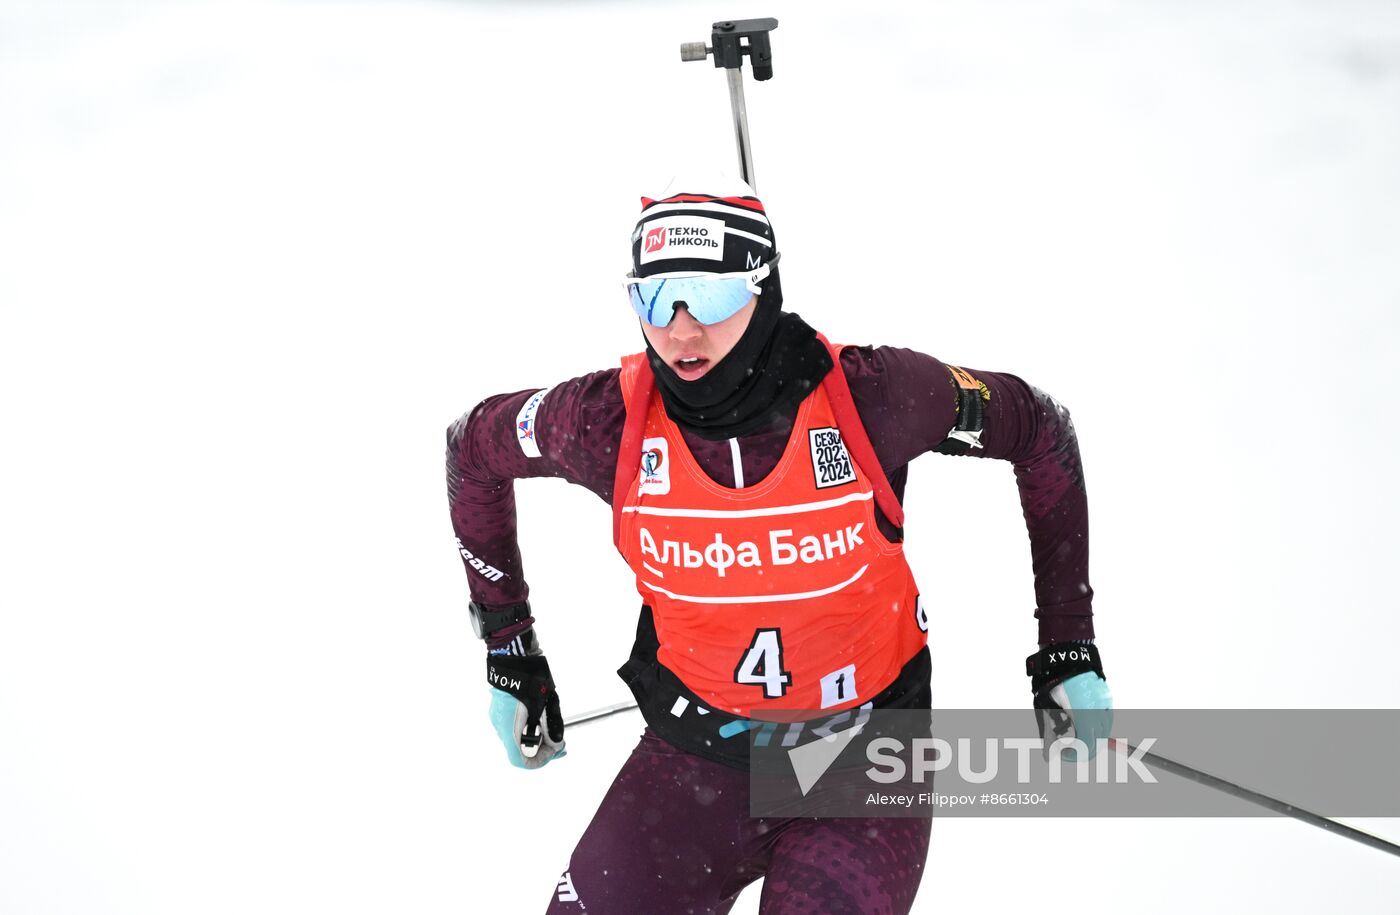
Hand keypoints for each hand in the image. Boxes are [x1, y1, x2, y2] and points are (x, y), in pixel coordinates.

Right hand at [486, 634, 565, 768]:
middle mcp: (500, 726)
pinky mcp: (499, 709)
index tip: (555, 751)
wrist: (513, 653)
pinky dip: (527, 729)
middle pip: (520, 751)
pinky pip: (513, 728)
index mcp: (510, 728)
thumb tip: (556, 743)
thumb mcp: (546, 703)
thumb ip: (551, 727)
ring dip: (535, 740)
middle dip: (542, 750)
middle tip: (559, 743)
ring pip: (517, 740)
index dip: (540, 761)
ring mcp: (497, 717)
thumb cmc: (530, 676)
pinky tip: (540, 721)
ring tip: (552, 730)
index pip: (521, 760)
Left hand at [1026, 641, 1112, 760]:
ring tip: (1074, 730)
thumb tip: (1047, 758)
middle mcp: (1098, 711)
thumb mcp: (1045, 709)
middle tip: (1068, 746)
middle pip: (1097, 741)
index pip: (1086, 747)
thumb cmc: (1050, 684)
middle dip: (1082, 747)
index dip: (1074, 755)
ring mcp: (1105, 702)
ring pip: (1104, 729)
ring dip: (1092, 735)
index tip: (1064, 754)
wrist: (1063, 656)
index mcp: (1083, 716)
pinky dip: (1096, 722)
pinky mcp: (1107, 695)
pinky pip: (1105, 716)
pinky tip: (1083, 718)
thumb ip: (1049, 734)